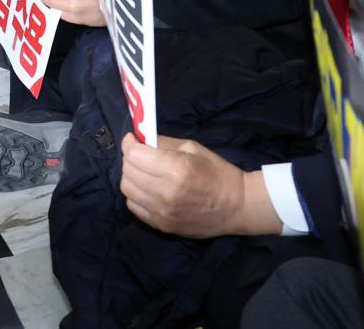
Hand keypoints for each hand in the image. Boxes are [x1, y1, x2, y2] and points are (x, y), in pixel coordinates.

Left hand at [120, 134, 279, 237]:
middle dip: (130, 158)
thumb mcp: (192, 148)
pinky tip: (147, 188)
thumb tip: (140, 140)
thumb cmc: (217, 172)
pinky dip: (136, 194)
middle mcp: (164, 192)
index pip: (134, 155)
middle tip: (139, 154)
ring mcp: (161, 212)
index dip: (129, 143)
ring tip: (143, 171)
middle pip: (128, 172)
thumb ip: (163, 143)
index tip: (132, 139)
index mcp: (175, 169)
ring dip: (131, 177)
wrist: (236, 206)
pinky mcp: (161, 225)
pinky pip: (134, 206)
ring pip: (127, 190)